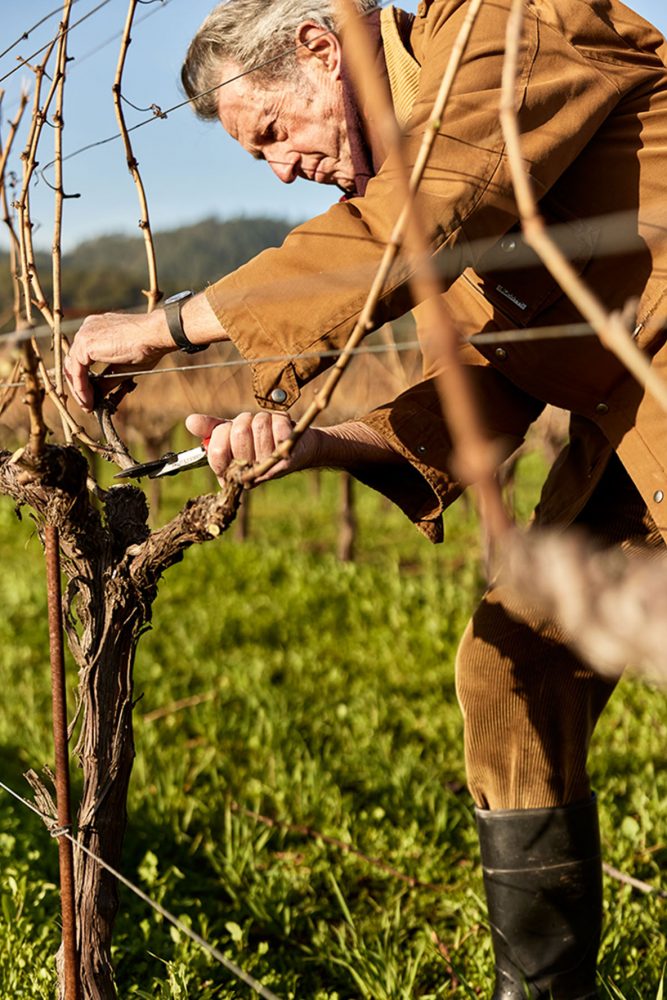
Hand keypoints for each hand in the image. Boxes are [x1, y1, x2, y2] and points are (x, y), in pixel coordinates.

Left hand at [65, 310, 174, 410]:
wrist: (155, 335)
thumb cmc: (148, 347)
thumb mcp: (123, 367)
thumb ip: (107, 379)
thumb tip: (98, 395)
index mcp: (97, 329)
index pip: (81, 357)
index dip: (84, 379)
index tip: (91, 396)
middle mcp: (87, 329)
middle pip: (73, 363)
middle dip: (79, 386)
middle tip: (87, 405)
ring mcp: (84, 334)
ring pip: (72, 368)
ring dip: (79, 390)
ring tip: (88, 406)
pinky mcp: (85, 344)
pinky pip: (77, 371)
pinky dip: (81, 388)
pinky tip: (89, 400)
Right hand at [185, 411, 321, 483]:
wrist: (296, 447)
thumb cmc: (259, 440)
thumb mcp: (232, 434)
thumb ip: (211, 429)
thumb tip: (190, 422)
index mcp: (230, 472)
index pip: (216, 451)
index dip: (222, 435)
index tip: (228, 431)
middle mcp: (248, 474)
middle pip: (238, 434)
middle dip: (244, 421)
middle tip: (250, 426)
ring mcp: (268, 467)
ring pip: (258, 424)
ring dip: (261, 419)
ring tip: (266, 427)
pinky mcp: (287, 457)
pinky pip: (277, 424)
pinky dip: (278, 419)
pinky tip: (281, 427)